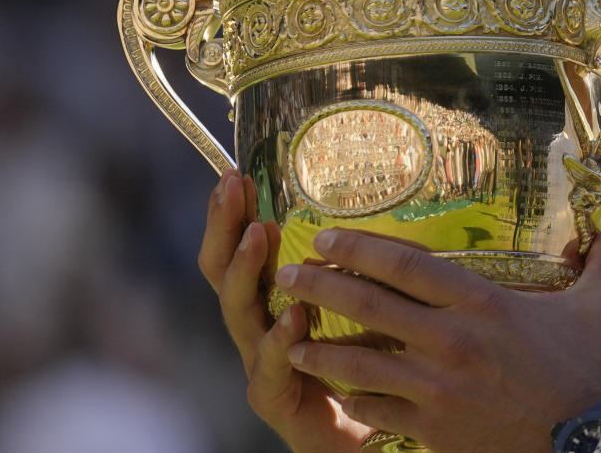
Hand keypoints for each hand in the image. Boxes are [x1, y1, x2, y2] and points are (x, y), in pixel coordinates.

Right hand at [198, 171, 374, 452]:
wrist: (367, 434)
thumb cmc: (368, 365)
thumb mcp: (368, 306)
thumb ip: (362, 269)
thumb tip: (376, 211)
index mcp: (276, 299)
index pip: (245, 249)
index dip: (237, 214)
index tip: (238, 173)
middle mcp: (259, 326)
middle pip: (226, 272)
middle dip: (225, 227)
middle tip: (230, 188)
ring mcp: (260, 362)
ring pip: (239, 312)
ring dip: (245, 271)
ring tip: (255, 236)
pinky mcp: (273, 398)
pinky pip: (268, 366)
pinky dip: (279, 341)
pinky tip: (292, 318)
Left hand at [277, 224, 600, 452]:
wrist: (588, 441)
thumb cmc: (591, 372)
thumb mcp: (600, 309)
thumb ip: (600, 264)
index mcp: (482, 303)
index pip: (405, 264)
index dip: (358, 247)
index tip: (324, 237)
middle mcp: (450, 339)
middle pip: (368, 304)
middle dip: (319, 286)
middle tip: (288, 274)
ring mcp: (436, 387)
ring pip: (358, 362)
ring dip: (319, 347)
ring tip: (291, 339)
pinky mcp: (433, 427)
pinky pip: (376, 409)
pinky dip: (351, 398)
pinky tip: (337, 390)